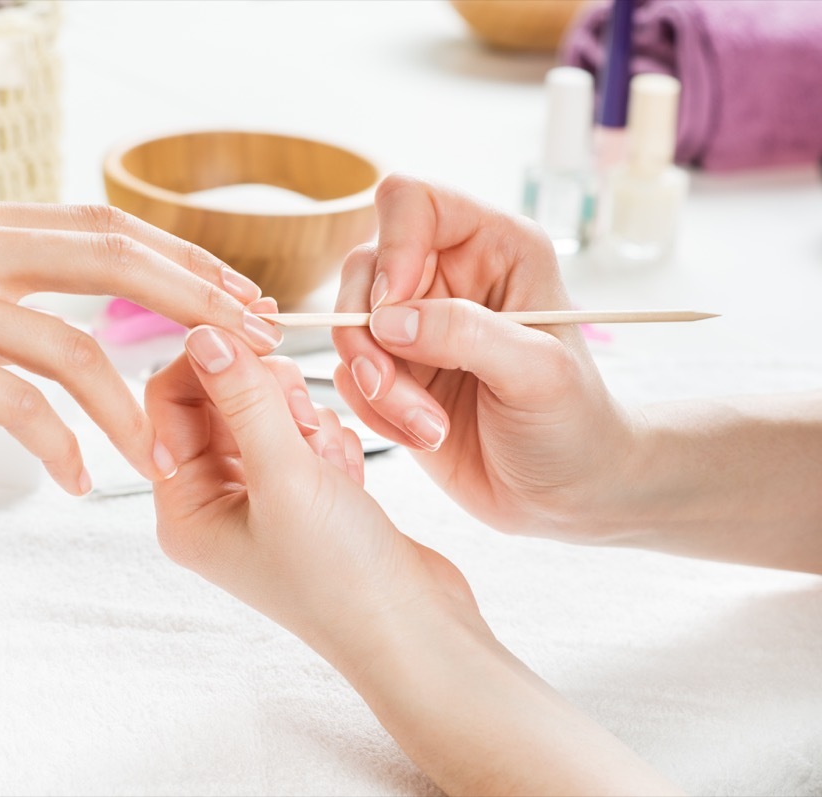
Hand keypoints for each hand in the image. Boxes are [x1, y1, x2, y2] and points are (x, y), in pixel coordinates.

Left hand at [146, 325, 479, 667]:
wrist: (415, 632)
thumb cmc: (341, 575)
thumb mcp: (287, 477)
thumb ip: (244, 398)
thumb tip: (202, 331)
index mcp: (185, 507)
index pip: (170, 400)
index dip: (211, 357)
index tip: (260, 331)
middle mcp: (214, 502)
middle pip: (219, 399)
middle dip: (267, 393)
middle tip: (302, 415)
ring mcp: (260, 500)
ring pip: (268, 411)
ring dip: (303, 417)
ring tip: (328, 457)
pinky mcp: (304, 497)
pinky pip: (304, 434)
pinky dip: (329, 442)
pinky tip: (348, 476)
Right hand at [332, 175, 635, 538]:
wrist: (567, 491)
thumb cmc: (574, 422)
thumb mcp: (537, 373)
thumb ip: (465, 334)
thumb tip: (387, 319)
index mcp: (493, 246)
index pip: (412, 202)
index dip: (391, 246)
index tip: (394, 310)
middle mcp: (446, 274)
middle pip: (363, 268)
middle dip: (367, 335)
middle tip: (391, 388)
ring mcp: (415, 324)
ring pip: (348, 327)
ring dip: (374, 384)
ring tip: (426, 428)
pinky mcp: (393, 371)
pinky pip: (349, 375)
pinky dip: (372, 410)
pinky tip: (421, 434)